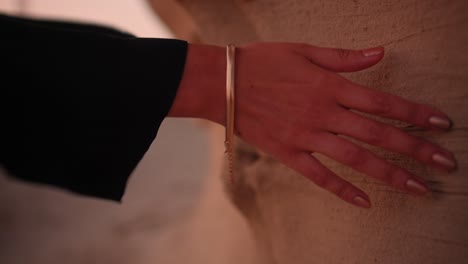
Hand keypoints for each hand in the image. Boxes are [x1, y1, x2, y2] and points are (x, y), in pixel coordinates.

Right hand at [171, 43, 455, 208]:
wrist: (223, 83)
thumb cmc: (263, 62)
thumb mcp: (304, 50)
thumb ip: (344, 56)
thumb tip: (380, 53)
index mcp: (330, 85)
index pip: (382, 101)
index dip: (414, 113)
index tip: (441, 124)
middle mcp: (323, 113)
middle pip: (377, 134)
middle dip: (415, 149)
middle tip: (445, 164)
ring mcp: (306, 136)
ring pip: (355, 159)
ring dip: (390, 174)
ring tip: (419, 188)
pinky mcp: (288, 153)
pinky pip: (319, 176)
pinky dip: (343, 190)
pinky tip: (365, 203)